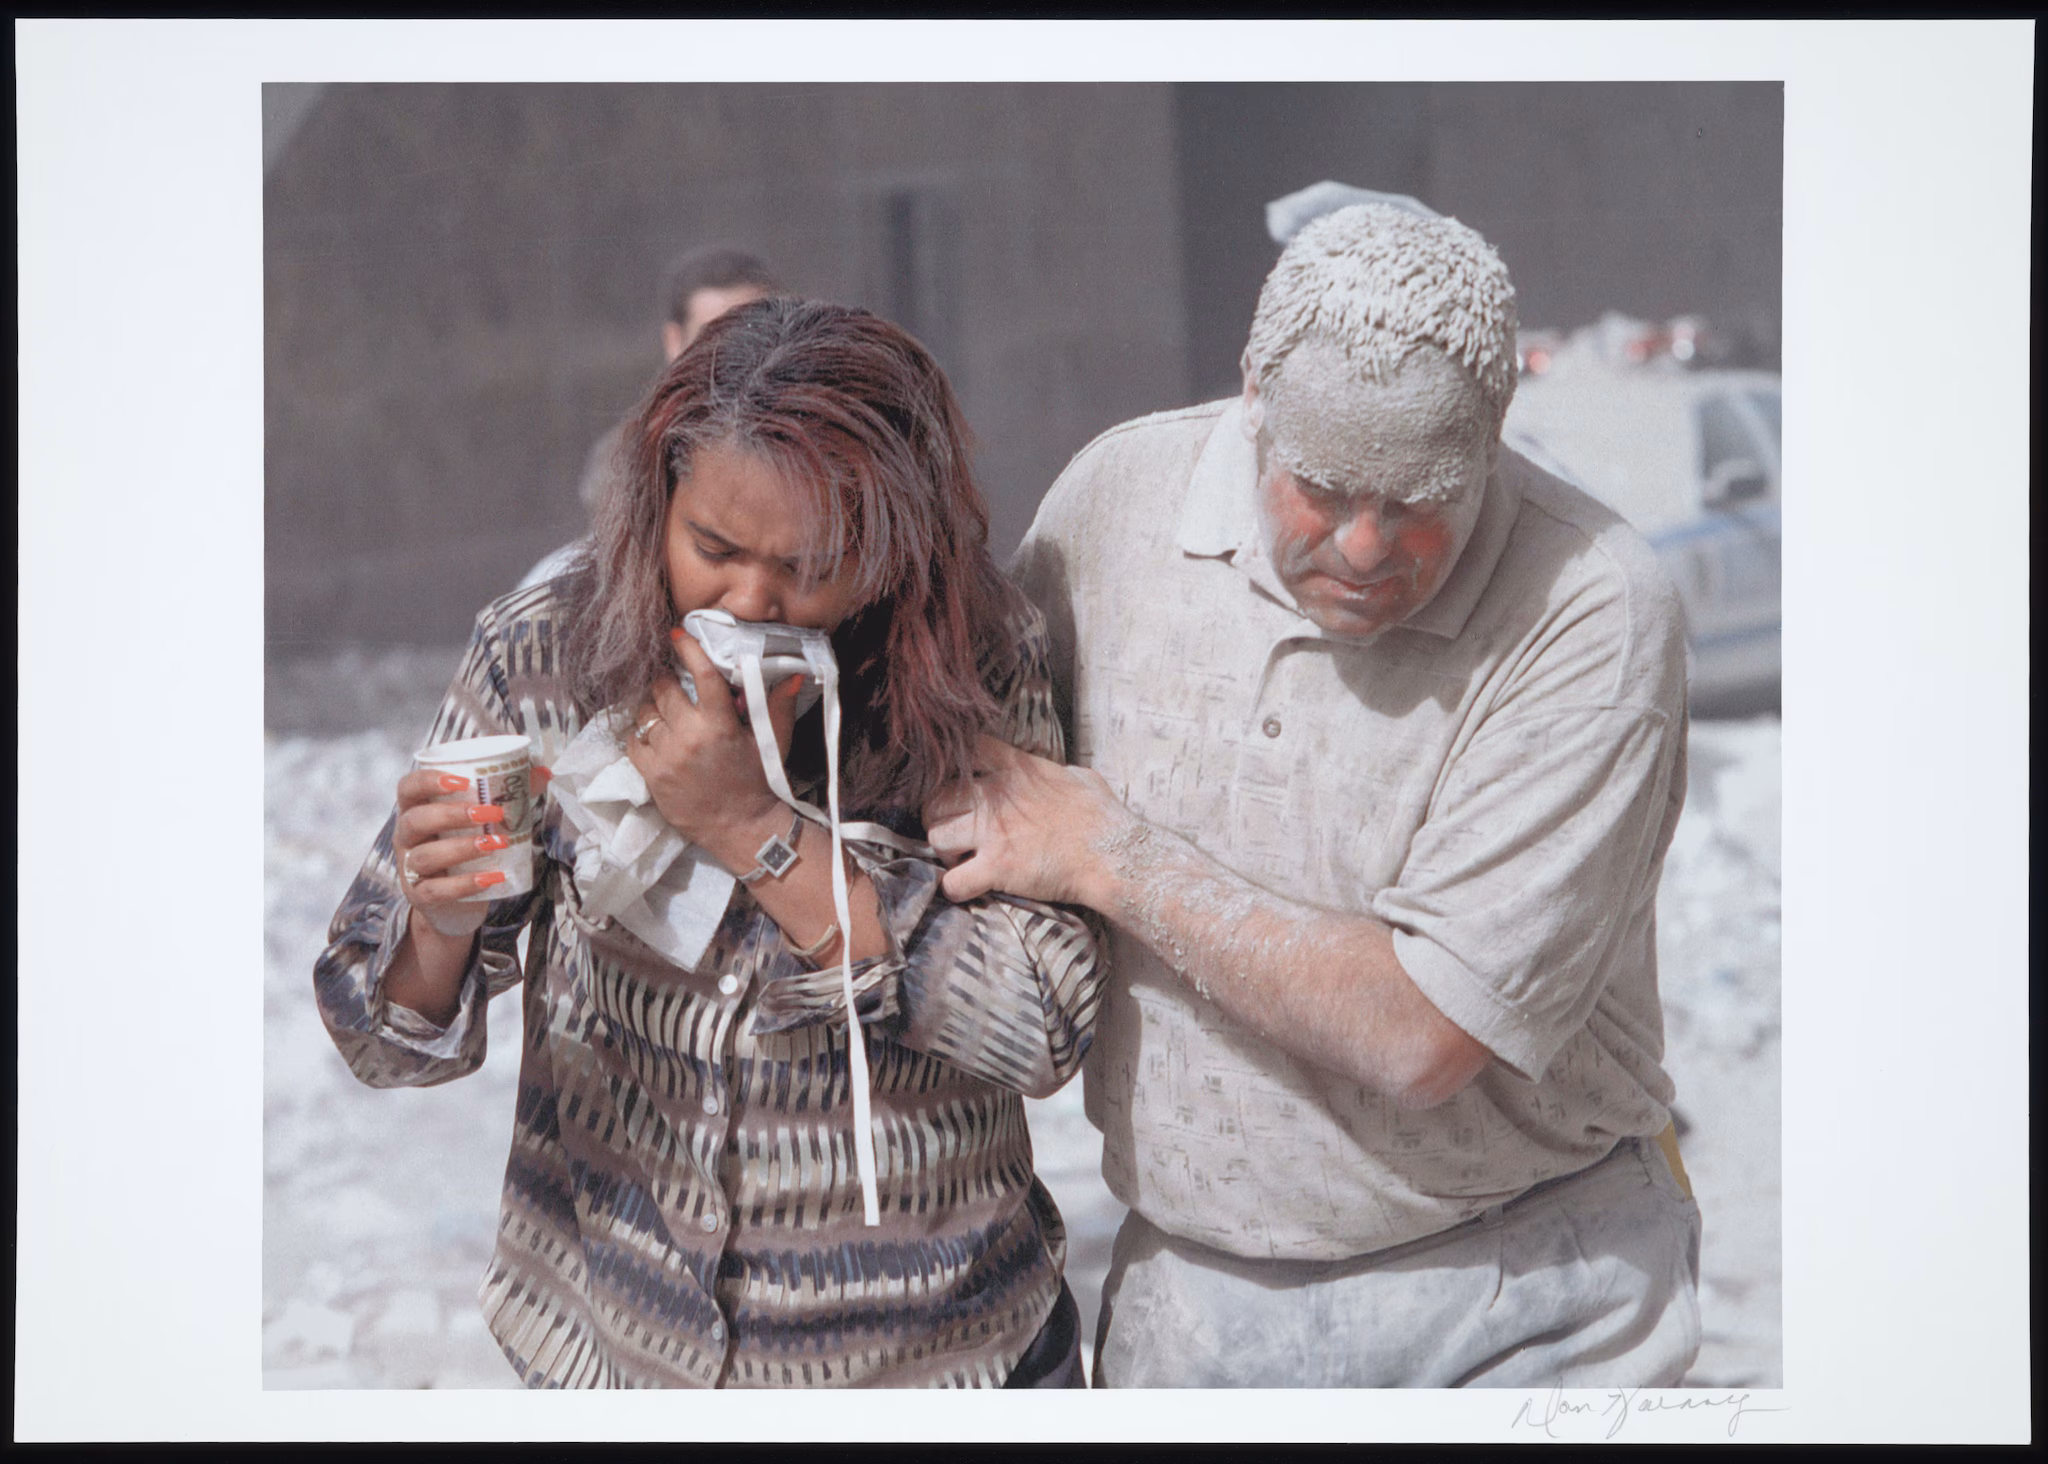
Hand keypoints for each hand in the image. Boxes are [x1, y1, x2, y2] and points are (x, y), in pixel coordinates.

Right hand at [392, 765, 531, 940]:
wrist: (455, 902)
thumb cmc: (465, 847)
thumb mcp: (481, 821)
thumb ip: (507, 794)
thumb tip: (543, 773)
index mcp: (416, 810)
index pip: (408, 788)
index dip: (429, 781)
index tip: (462, 781)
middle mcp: (405, 837)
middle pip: (415, 820)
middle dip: (452, 814)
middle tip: (492, 813)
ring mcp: (409, 868)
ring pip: (424, 856)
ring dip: (462, 848)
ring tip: (496, 843)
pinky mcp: (420, 896)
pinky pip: (436, 890)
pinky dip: (464, 884)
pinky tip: (491, 878)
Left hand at [624, 629, 804, 868]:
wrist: (739, 828)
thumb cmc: (758, 782)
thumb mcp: (773, 744)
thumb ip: (779, 707)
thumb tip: (793, 675)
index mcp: (721, 724)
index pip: (700, 674)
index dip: (688, 649)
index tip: (677, 634)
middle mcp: (690, 736)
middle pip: (664, 690)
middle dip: (668, 683)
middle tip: (676, 687)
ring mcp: (666, 756)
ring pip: (646, 713)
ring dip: (654, 708)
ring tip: (665, 714)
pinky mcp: (650, 774)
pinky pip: (633, 739)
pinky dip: (641, 733)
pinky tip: (655, 736)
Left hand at [921, 734, 1131, 908]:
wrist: (1113, 854)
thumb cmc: (1103, 818)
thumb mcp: (1080, 778)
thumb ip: (1056, 772)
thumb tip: (1060, 775)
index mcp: (1016, 770)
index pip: (969, 750)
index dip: (956, 766)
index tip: (961, 784)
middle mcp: (996, 796)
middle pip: (936, 798)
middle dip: (939, 817)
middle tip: (955, 833)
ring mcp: (993, 832)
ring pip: (936, 836)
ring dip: (944, 852)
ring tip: (961, 861)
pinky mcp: (996, 867)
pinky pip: (953, 881)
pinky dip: (955, 888)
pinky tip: (967, 888)